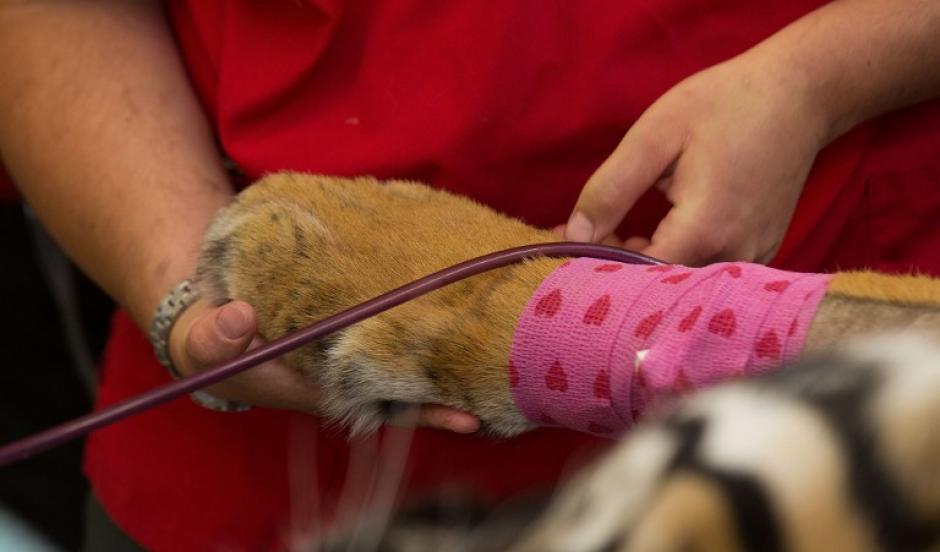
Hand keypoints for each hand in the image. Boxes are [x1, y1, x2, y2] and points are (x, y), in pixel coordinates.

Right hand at [167, 299, 479, 432]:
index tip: (466, 415)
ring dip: (453, 348)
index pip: (382, 404)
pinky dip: (431, 312)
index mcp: (320, 387)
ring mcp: (358, 343)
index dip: (423, 409)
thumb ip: (214, 337)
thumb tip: (239, 319)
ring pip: (414, 353)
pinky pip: (402, 317)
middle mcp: (349, 372)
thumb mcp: (204, 340)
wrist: (218, 309)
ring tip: (506, 340)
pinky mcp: (361, 315)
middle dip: (458, 385)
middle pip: (413, 385)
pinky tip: (465, 290)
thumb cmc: (213, 338)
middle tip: (509, 380)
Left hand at [563, 54, 827, 264]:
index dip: (596, 264)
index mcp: (705, 229)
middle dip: (616, 265)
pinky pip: (707, 271)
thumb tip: (573, 235)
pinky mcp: (761, 252)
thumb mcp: (655, 136)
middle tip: (585, 234)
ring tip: (619, 229)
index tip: (566, 242)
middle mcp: (734, 255)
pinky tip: (654, 234)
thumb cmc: (724, 104)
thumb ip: (611, 189)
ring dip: (644, 264)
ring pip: (683, 282)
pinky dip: (674, 259)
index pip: (635, 275)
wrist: (800, 94)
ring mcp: (753, 257)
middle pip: (660, 286)